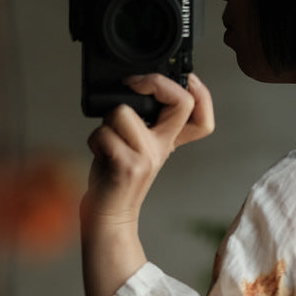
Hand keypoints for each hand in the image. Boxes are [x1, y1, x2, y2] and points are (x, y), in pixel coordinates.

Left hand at [82, 72, 214, 231]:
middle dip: (157, 82)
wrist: (110, 216)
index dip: (200, 94)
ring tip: (108, 142)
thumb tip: (131, 90)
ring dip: (106, 123)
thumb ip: (140, 122)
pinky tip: (101, 156)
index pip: (201, 119)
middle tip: (134, 83)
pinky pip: (104, 133)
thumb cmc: (115, 179)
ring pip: (123, 112)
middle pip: (182, 104)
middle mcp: (162, 148)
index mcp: (166, 142)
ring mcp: (147, 158)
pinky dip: (94, 140)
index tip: (186, 79)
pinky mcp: (128, 166)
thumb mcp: (135, 147)